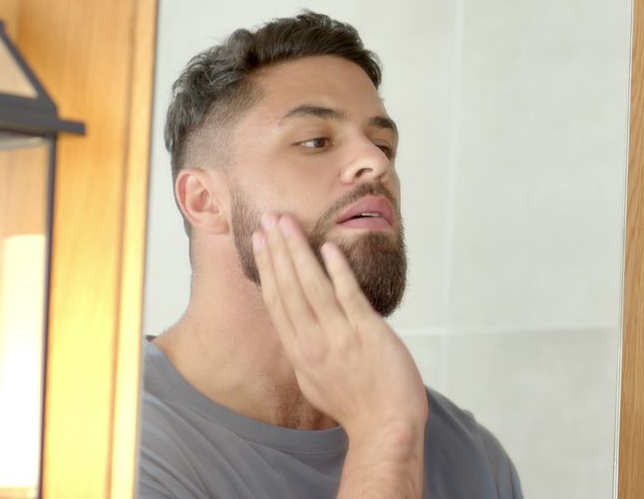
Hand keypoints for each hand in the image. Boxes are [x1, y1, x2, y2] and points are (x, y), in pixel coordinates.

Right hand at [252, 213, 427, 451]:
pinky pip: (348, 296)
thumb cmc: (356, 404)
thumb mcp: (316, 379)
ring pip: (312, 287)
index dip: (266, 267)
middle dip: (276, 250)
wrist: (385, 424)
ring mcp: (339, 337)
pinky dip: (337, 272)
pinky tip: (328, 250)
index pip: (276, 300)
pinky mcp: (367, 333)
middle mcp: (312, 342)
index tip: (257, 241)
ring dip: (298, 252)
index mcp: (299, 351)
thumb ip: (305, 349)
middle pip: (288, 287)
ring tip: (288, 224)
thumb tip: (298, 326)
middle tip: (267, 218)